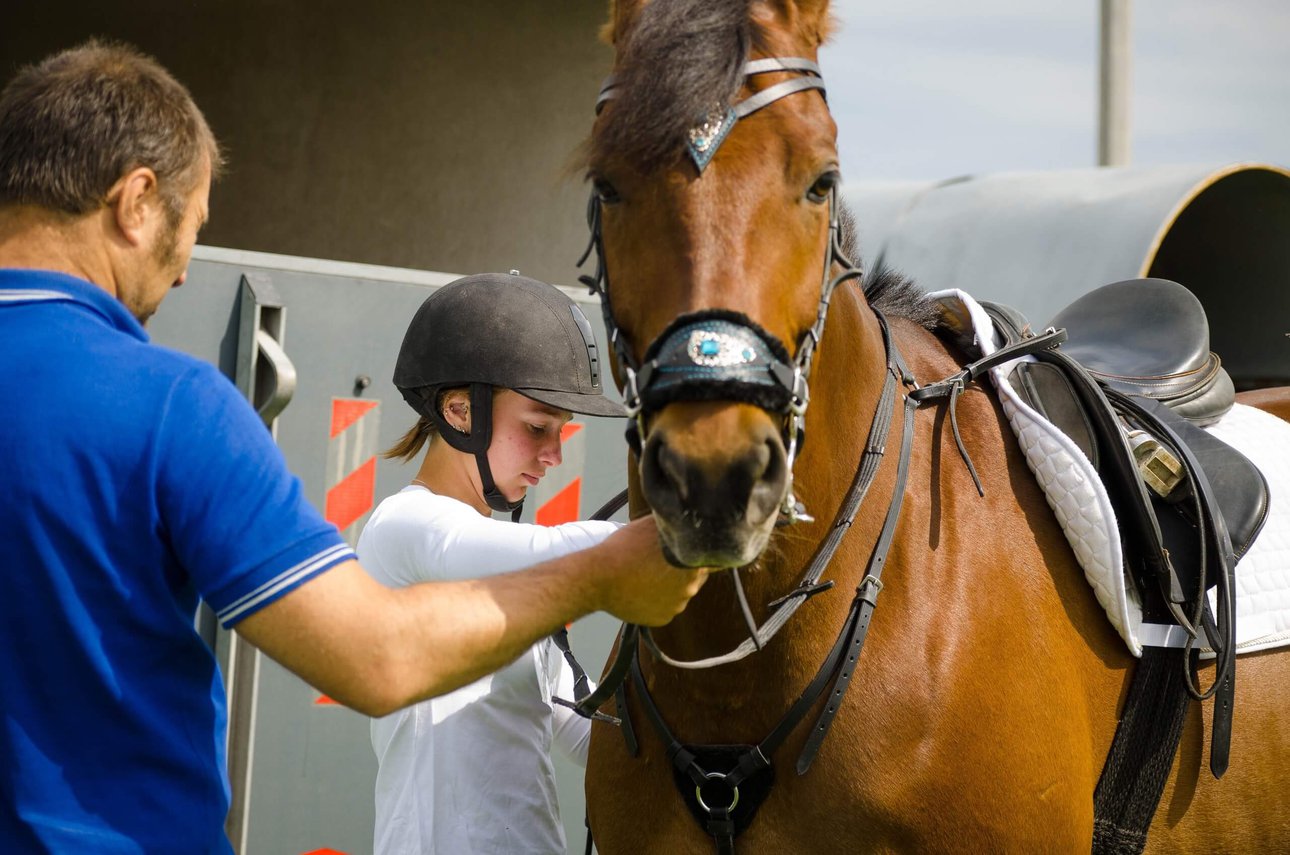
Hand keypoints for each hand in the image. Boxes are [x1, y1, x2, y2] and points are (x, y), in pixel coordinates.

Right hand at [593, 515, 709, 624]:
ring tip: (646, 574)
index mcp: (692, 563)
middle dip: (682, 570)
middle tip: (658, 561)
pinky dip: (657, 601)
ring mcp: (677, 605)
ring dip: (669, 586)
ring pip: (679, 593)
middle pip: (695, 577)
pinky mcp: (663, 619)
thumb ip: (675, 525)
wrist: (598, 578)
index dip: (697, 553)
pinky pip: (666, 608)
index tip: (683, 551)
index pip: (709, 559)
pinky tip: (642, 589)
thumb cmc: (623, 548)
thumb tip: (686, 518)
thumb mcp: (652, 525)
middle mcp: (690, 587)